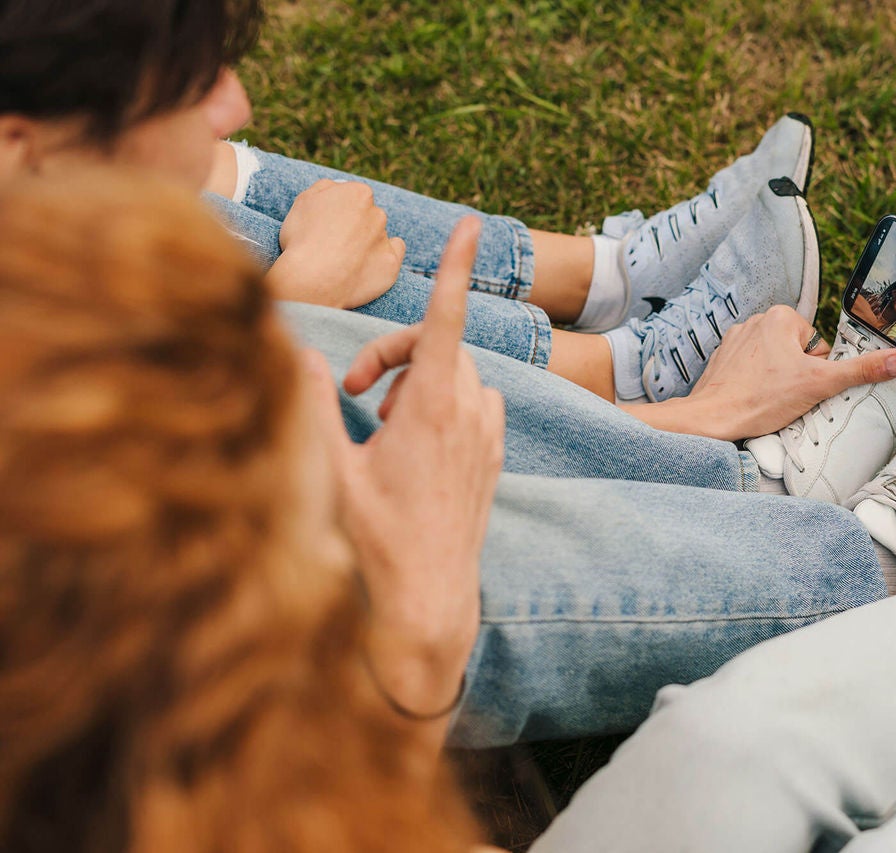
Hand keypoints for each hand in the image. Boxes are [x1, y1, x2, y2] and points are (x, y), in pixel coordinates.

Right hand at [267, 179, 407, 308]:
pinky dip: (384, 257)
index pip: (354, 196)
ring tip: (344, 260)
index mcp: (358, 193)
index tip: (329, 225)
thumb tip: (337, 186)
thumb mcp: (303, 202)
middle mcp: (377, 213)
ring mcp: (386, 239)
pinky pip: (394, 254)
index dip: (340, 211)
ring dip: (366, 243)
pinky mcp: (392, 264)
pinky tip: (368, 264)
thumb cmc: (303, 239)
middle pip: (368, 216)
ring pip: (378, 235)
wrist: (313, 280)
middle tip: (335, 244)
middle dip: (356, 226)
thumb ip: (324, 188)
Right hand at [304, 216, 502, 720]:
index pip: (443, 320)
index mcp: (432, 409)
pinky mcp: (494, 455)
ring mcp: (488, 436)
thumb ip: (311, 407)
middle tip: (355, 393)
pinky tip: (413, 441)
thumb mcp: (332, 472)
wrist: (430, 599)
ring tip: (385, 423)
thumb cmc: (377, 540)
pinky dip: (445, 402)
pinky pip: (477, 401)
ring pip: (459, 374)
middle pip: (438, 346)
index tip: (473, 224)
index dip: (457, 267)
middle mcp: (470, 414)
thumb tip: (298, 356)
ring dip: (419, 381)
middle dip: (393, 354)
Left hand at [626, 305, 895, 440]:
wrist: (712, 419)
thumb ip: (862, 370)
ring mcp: (736, 338)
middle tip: (783, 394)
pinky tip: (750, 398)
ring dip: (776, 382)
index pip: (818, 346)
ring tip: (764, 397)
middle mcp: (757, 320)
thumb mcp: (820, 384)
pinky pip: (752, 370)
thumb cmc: (761, 400)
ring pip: (775, 363)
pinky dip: (755, 384)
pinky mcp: (723, 358)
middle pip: (797, 353)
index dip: (815, 371)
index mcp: (781, 316)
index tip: (799, 384)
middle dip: (796, 376)